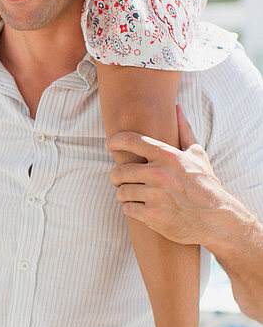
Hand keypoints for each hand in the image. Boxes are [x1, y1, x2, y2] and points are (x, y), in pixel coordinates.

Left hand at [107, 105, 234, 246]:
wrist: (217, 219)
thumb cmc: (206, 184)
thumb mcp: (198, 154)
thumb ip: (184, 130)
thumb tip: (177, 107)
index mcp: (168, 156)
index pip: (131, 141)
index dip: (115, 141)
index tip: (109, 145)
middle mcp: (160, 174)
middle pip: (119, 171)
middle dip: (115, 176)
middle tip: (118, 179)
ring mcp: (156, 196)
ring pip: (121, 192)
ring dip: (123, 194)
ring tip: (131, 194)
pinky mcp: (153, 216)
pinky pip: (128, 209)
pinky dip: (131, 209)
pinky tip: (140, 207)